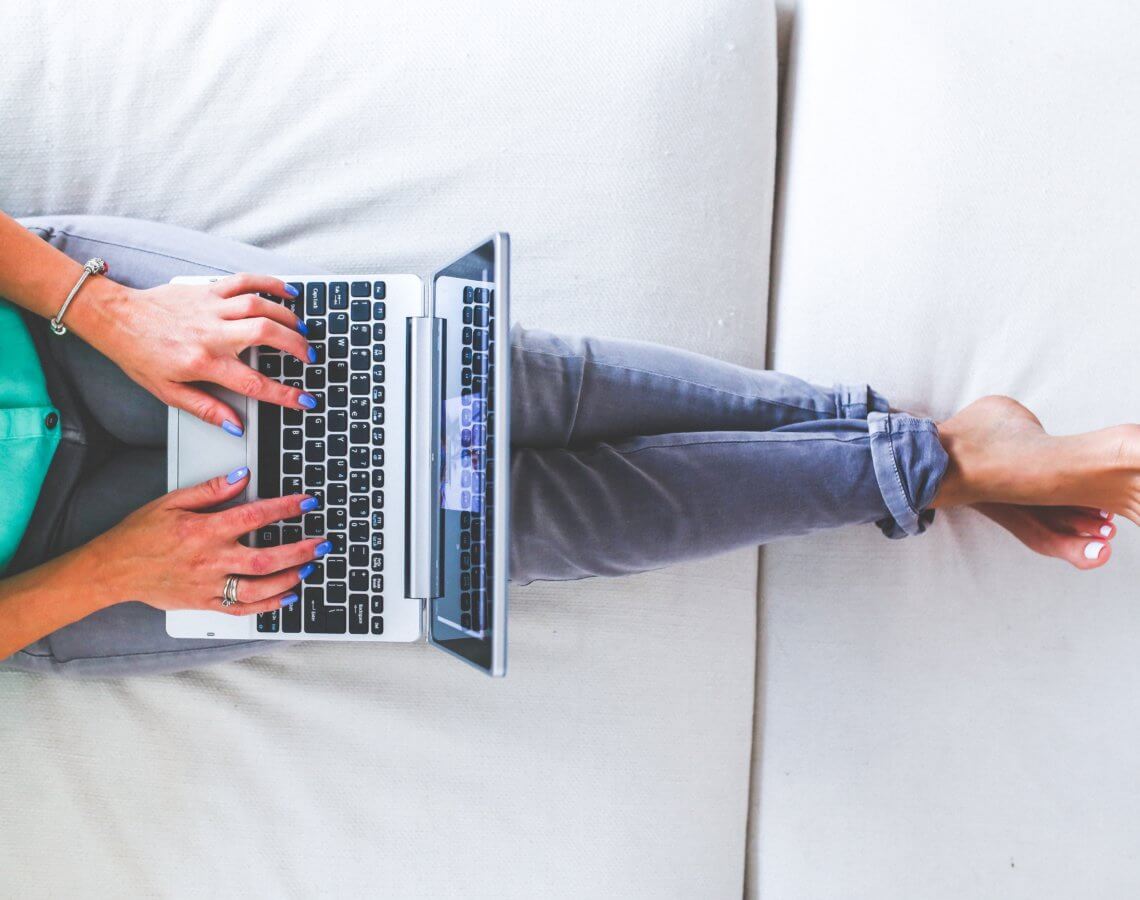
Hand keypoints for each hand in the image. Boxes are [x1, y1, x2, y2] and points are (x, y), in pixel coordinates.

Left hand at [77, 273, 316, 433]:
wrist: (116, 319)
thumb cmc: (140, 356)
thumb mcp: (169, 393)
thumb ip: (206, 410)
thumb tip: (234, 426)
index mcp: (204, 363)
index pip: (254, 383)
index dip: (285, 394)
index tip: (305, 400)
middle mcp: (211, 333)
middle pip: (267, 333)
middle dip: (297, 346)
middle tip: (311, 357)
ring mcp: (212, 307)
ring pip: (261, 305)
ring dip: (289, 317)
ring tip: (303, 330)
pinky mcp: (208, 289)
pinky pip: (246, 282)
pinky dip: (271, 284)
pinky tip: (288, 293)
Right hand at [81, 467, 328, 615]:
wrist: (112, 570)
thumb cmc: (139, 534)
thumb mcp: (172, 501)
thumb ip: (210, 490)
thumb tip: (242, 476)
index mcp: (203, 531)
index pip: (254, 516)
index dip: (285, 508)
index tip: (307, 502)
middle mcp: (209, 561)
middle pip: (266, 558)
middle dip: (300, 551)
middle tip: (323, 543)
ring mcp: (208, 586)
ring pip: (259, 588)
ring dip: (289, 578)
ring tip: (310, 567)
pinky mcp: (205, 603)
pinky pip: (243, 609)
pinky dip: (269, 605)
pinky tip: (288, 596)